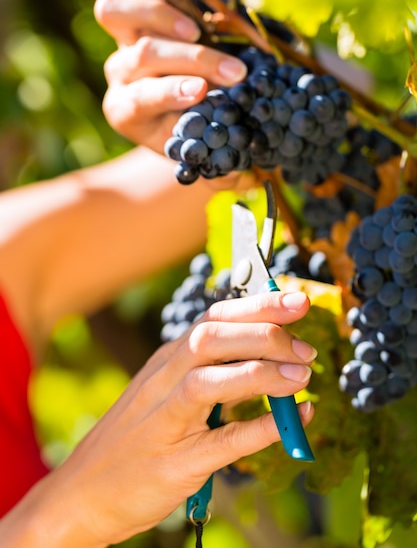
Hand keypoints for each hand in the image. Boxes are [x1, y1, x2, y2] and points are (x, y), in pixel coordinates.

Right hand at [24, 291, 314, 546]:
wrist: (82, 492)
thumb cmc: (136, 438)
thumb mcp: (168, 393)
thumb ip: (214, 373)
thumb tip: (272, 360)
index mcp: (167, 360)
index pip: (213, 318)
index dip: (258, 306)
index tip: (297, 300)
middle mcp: (164, 380)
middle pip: (211, 338)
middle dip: (264, 333)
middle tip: (307, 348)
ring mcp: (165, 420)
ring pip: (210, 381)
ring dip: (261, 373)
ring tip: (303, 376)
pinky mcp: (174, 463)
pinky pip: (221, 441)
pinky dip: (260, 428)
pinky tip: (293, 420)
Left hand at [89, 0, 246, 150]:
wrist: (179, 112)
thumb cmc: (193, 131)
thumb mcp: (200, 146)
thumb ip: (211, 145)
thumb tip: (231, 140)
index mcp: (126, 113)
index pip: (142, 99)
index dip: (173, 93)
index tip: (202, 91)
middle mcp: (119, 76)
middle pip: (143, 56)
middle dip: (193, 60)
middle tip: (233, 70)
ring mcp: (120, 43)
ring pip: (117, 18)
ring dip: (162, 18)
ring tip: (196, 30)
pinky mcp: (127, 15)